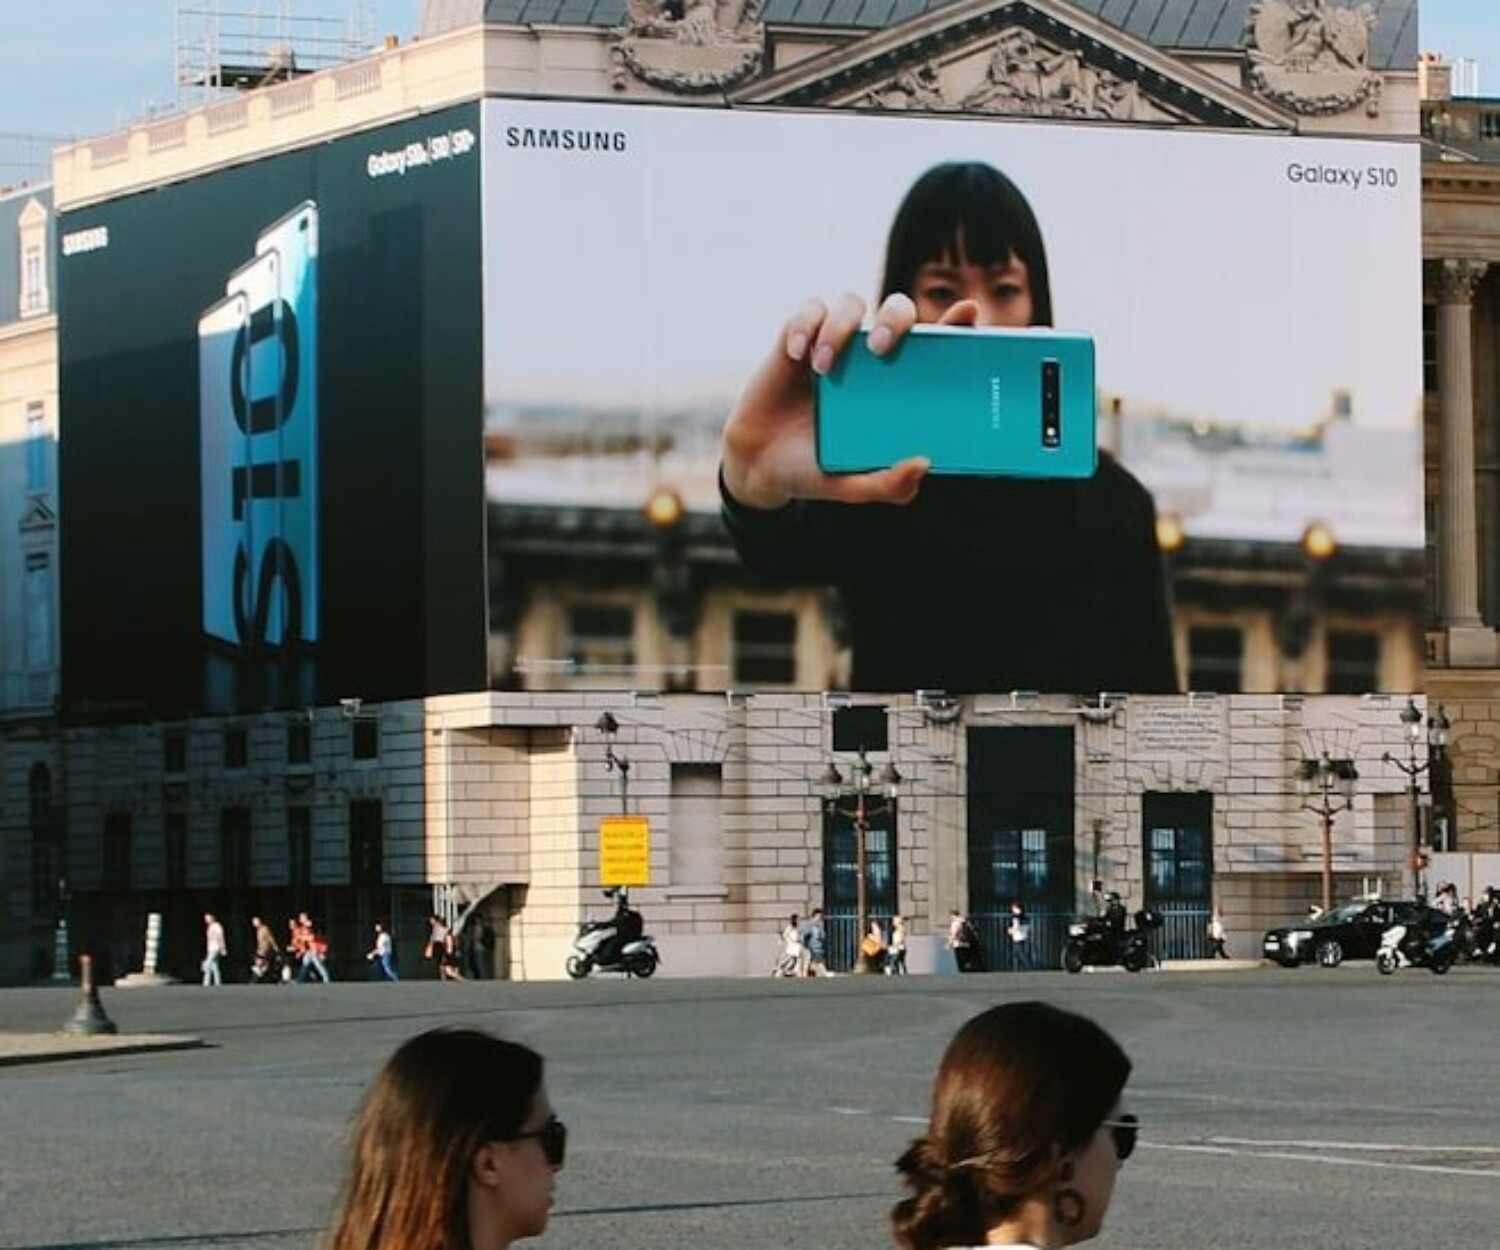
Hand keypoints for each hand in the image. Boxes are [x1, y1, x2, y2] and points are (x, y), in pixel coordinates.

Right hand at [721, 291, 939, 510]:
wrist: (760, 466)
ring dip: (841, 327)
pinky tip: (797, 355)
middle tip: (881, 349)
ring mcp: (833, 345)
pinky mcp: (796, 339)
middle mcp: (868, 358)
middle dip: (895, 319)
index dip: (956, 323)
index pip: (934, 346)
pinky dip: (804, 326)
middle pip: (897, 310)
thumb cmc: (815, 469)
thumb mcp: (852, 486)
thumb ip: (887, 485)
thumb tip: (923, 464)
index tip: (970, 312)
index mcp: (894, 386)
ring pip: (850, 304)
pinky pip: (808, 311)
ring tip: (823, 368)